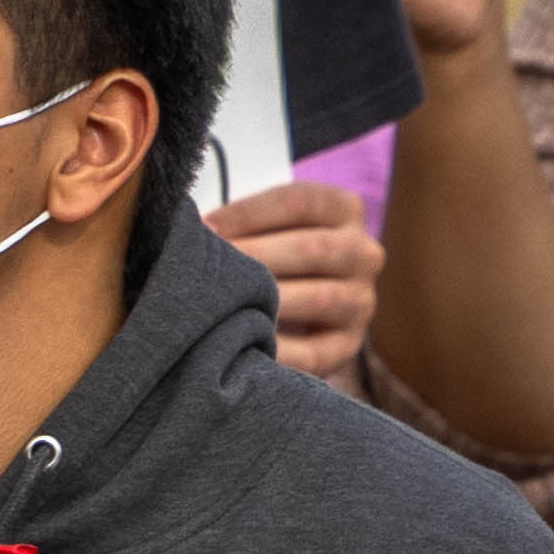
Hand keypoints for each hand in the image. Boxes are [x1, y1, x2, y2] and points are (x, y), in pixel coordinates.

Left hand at [213, 178, 377, 397]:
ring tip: (218, 306)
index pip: (301, 201)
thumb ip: (237, 223)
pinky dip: (275, 352)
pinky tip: (238, 348)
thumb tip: (190, 230)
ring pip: (318, 298)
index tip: (204, 227)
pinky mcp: (346, 345)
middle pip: (313, 248)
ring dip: (265, 301)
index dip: (248, 213)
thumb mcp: (259, 228)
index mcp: (343, 210)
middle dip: (253, 257)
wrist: (286, 310)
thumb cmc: (260, 254)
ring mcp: (360, 300)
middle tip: (205, 268)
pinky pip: (312, 352)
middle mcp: (363, 253)